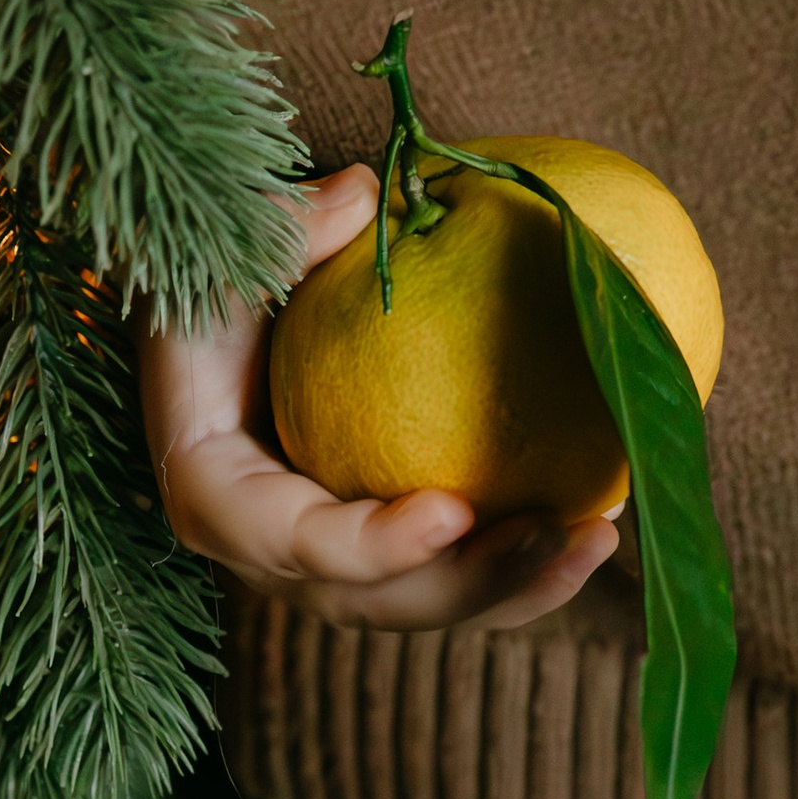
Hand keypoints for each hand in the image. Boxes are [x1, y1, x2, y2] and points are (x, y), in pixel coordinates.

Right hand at [139, 165, 620, 630]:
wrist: (200, 323)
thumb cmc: (209, 280)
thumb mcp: (224, 252)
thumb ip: (282, 230)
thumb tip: (369, 197)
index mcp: (216, 493)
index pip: (296, 542)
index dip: (372, 546)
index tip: (454, 513)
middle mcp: (272, 550)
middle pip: (374, 600)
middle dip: (471, 583)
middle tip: (556, 532)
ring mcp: (328, 560)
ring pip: (424, 601)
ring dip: (515, 584)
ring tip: (596, 537)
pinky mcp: (376, 543)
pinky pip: (451, 570)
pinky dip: (520, 559)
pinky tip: (597, 517)